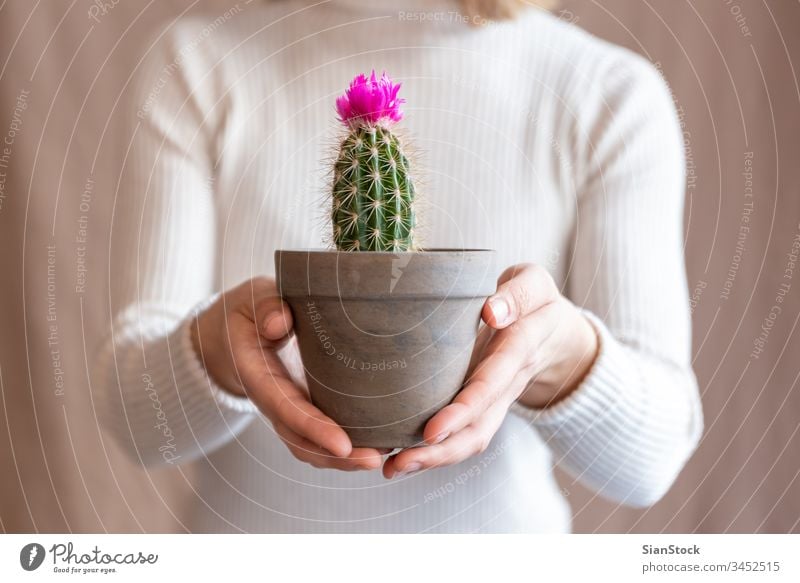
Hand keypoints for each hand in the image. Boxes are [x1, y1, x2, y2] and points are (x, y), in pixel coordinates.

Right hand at [190, 277, 385, 470]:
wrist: (230, 335)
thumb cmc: (247, 315)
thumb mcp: (251, 301)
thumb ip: (265, 307)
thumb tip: (281, 322)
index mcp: (257, 375)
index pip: (286, 407)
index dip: (313, 427)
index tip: (342, 444)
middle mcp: (271, 401)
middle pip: (300, 439)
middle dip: (335, 456)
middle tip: (373, 460)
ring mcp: (285, 410)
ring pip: (310, 446)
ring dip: (343, 460)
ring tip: (381, 458)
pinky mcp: (300, 409)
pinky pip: (318, 438)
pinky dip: (344, 449)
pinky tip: (375, 447)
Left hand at [383, 263, 598, 478]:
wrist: (558, 330)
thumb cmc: (537, 301)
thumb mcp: (534, 284)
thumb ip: (517, 294)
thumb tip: (492, 311)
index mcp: (519, 348)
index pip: (491, 384)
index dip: (463, 410)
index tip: (432, 429)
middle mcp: (508, 382)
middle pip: (480, 427)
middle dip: (442, 450)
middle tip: (400, 462)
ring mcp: (496, 399)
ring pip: (472, 438)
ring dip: (434, 458)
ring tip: (393, 468)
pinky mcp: (483, 406)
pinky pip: (463, 434)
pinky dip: (433, 450)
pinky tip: (399, 457)